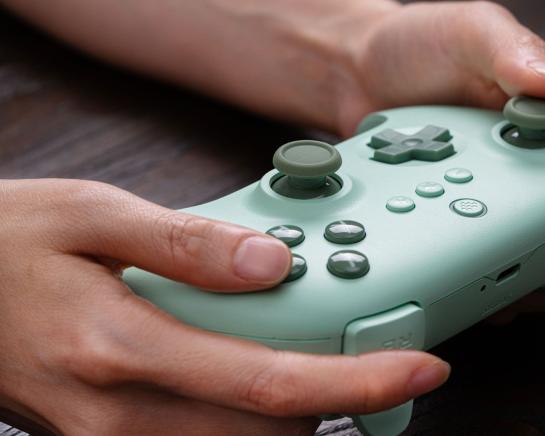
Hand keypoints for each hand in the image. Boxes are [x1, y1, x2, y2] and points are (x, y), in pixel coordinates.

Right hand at [0, 179, 449, 434]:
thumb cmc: (5, 245)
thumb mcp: (91, 214)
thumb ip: (187, 242)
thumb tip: (274, 261)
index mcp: (122, 347)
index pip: (270, 385)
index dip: (359, 382)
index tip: (421, 368)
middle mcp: (119, 414)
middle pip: (271, 434)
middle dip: (336, 399)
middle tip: (367, 346)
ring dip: (294, 412)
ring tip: (308, 353)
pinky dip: (248, 420)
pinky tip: (252, 374)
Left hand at [340, 1, 544, 278]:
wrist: (361, 72)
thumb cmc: (424, 44)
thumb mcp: (473, 31)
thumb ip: (514, 52)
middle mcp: (542, 165)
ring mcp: (505, 195)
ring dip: (540, 286)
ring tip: (513, 298)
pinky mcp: (468, 216)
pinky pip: (492, 258)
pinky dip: (490, 281)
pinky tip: (470, 288)